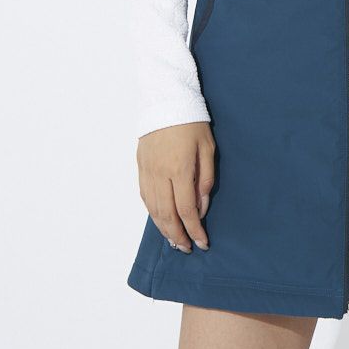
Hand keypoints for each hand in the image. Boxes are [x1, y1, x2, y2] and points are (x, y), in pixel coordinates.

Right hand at [136, 120, 215, 252]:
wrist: (166, 99)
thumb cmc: (192, 122)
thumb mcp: (207, 148)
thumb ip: (205, 179)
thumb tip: (201, 207)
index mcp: (179, 169)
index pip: (186, 210)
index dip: (194, 230)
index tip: (202, 242)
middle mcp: (160, 174)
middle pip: (166, 215)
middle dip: (177, 236)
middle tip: (186, 248)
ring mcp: (147, 171)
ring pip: (153, 209)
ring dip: (163, 228)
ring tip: (174, 240)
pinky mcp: (140, 166)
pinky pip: (145, 196)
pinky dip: (152, 213)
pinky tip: (160, 219)